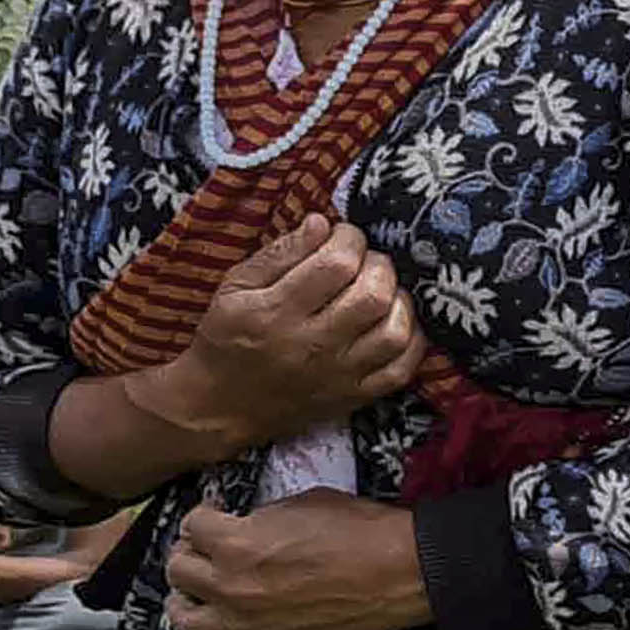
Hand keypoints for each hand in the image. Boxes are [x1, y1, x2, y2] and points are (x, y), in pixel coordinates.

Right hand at [142, 217, 423, 455]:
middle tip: (364, 262)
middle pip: (372, 296)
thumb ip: (280, 253)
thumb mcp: (235, 288)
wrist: (218, 407)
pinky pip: (401, 369)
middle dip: (379, 265)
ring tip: (381, 290)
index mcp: (275, 313)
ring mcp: (337, 376)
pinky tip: (395, 322)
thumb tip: (323, 222)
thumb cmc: (227, 338)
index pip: (336, 265)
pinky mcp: (354, 397)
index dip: (350, 239)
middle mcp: (311, 346)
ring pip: (394, 333)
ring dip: (399, 301)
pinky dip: (411, 341)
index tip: (344, 236)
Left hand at [167, 493, 428, 629]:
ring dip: (183, 607)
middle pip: (179, 572)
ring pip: (187, 623)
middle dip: (189, 554)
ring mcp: (247, 626)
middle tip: (204, 550)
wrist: (402, 571)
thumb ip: (263, 517)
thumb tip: (248, 525)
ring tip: (191, 599)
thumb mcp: (306, 502)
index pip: (192, 525)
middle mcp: (230, 586)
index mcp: (237, 543)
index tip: (215, 515)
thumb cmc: (361, 529)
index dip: (203, 515)